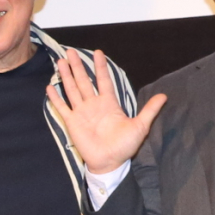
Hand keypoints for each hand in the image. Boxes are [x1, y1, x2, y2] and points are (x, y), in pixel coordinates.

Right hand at [47, 49, 166, 174]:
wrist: (110, 163)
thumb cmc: (124, 146)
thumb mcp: (140, 126)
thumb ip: (150, 110)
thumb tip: (164, 96)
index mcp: (109, 103)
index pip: (103, 80)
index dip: (101, 67)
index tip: (98, 52)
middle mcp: (94, 105)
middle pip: (84, 81)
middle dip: (78, 66)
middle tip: (71, 51)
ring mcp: (81, 113)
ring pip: (72, 90)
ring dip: (67, 76)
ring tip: (61, 62)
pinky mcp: (72, 123)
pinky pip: (62, 108)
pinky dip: (56, 99)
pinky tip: (50, 88)